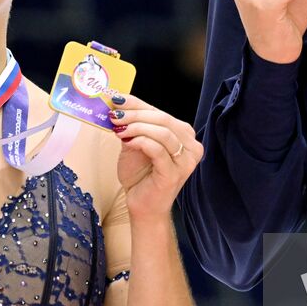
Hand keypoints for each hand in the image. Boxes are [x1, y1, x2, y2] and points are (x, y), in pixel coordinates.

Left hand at [108, 95, 202, 221]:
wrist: (143, 207)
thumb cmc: (142, 176)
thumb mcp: (136, 144)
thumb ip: (133, 126)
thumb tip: (117, 106)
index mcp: (185, 136)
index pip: (161, 112)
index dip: (137, 103)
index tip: (117, 99)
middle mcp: (191, 146)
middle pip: (164, 119)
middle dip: (136, 114)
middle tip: (115, 114)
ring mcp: (185, 161)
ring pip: (163, 132)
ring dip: (138, 126)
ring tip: (119, 128)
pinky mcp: (174, 173)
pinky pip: (158, 150)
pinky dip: (141, 141)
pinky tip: (127, 141)